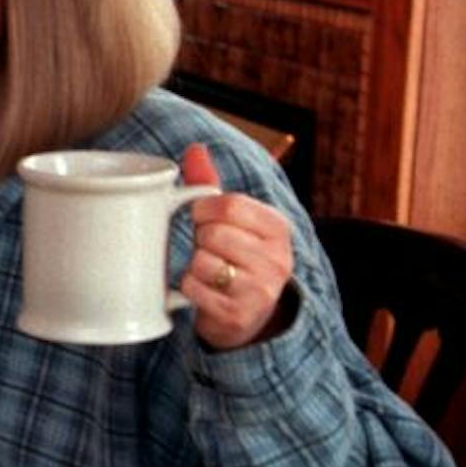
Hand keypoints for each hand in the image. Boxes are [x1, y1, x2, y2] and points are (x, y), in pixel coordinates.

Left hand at [178, 142, 294, 349]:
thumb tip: (195, 149)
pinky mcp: (237, 315)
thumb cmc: (233, 258)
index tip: (200, 217)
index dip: (203, 209)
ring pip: (202, 262)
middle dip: (199, 239)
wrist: (246, 317)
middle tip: (205, 248)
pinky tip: (201, 289)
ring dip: (193, 265)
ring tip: (205, 270)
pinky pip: (193, 289)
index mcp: (278, 228)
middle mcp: (276, 260)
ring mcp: (259, 291)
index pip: (231, 204)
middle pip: (214, 234)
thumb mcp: (231, 221)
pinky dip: (187, 287)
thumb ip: (211, 186)